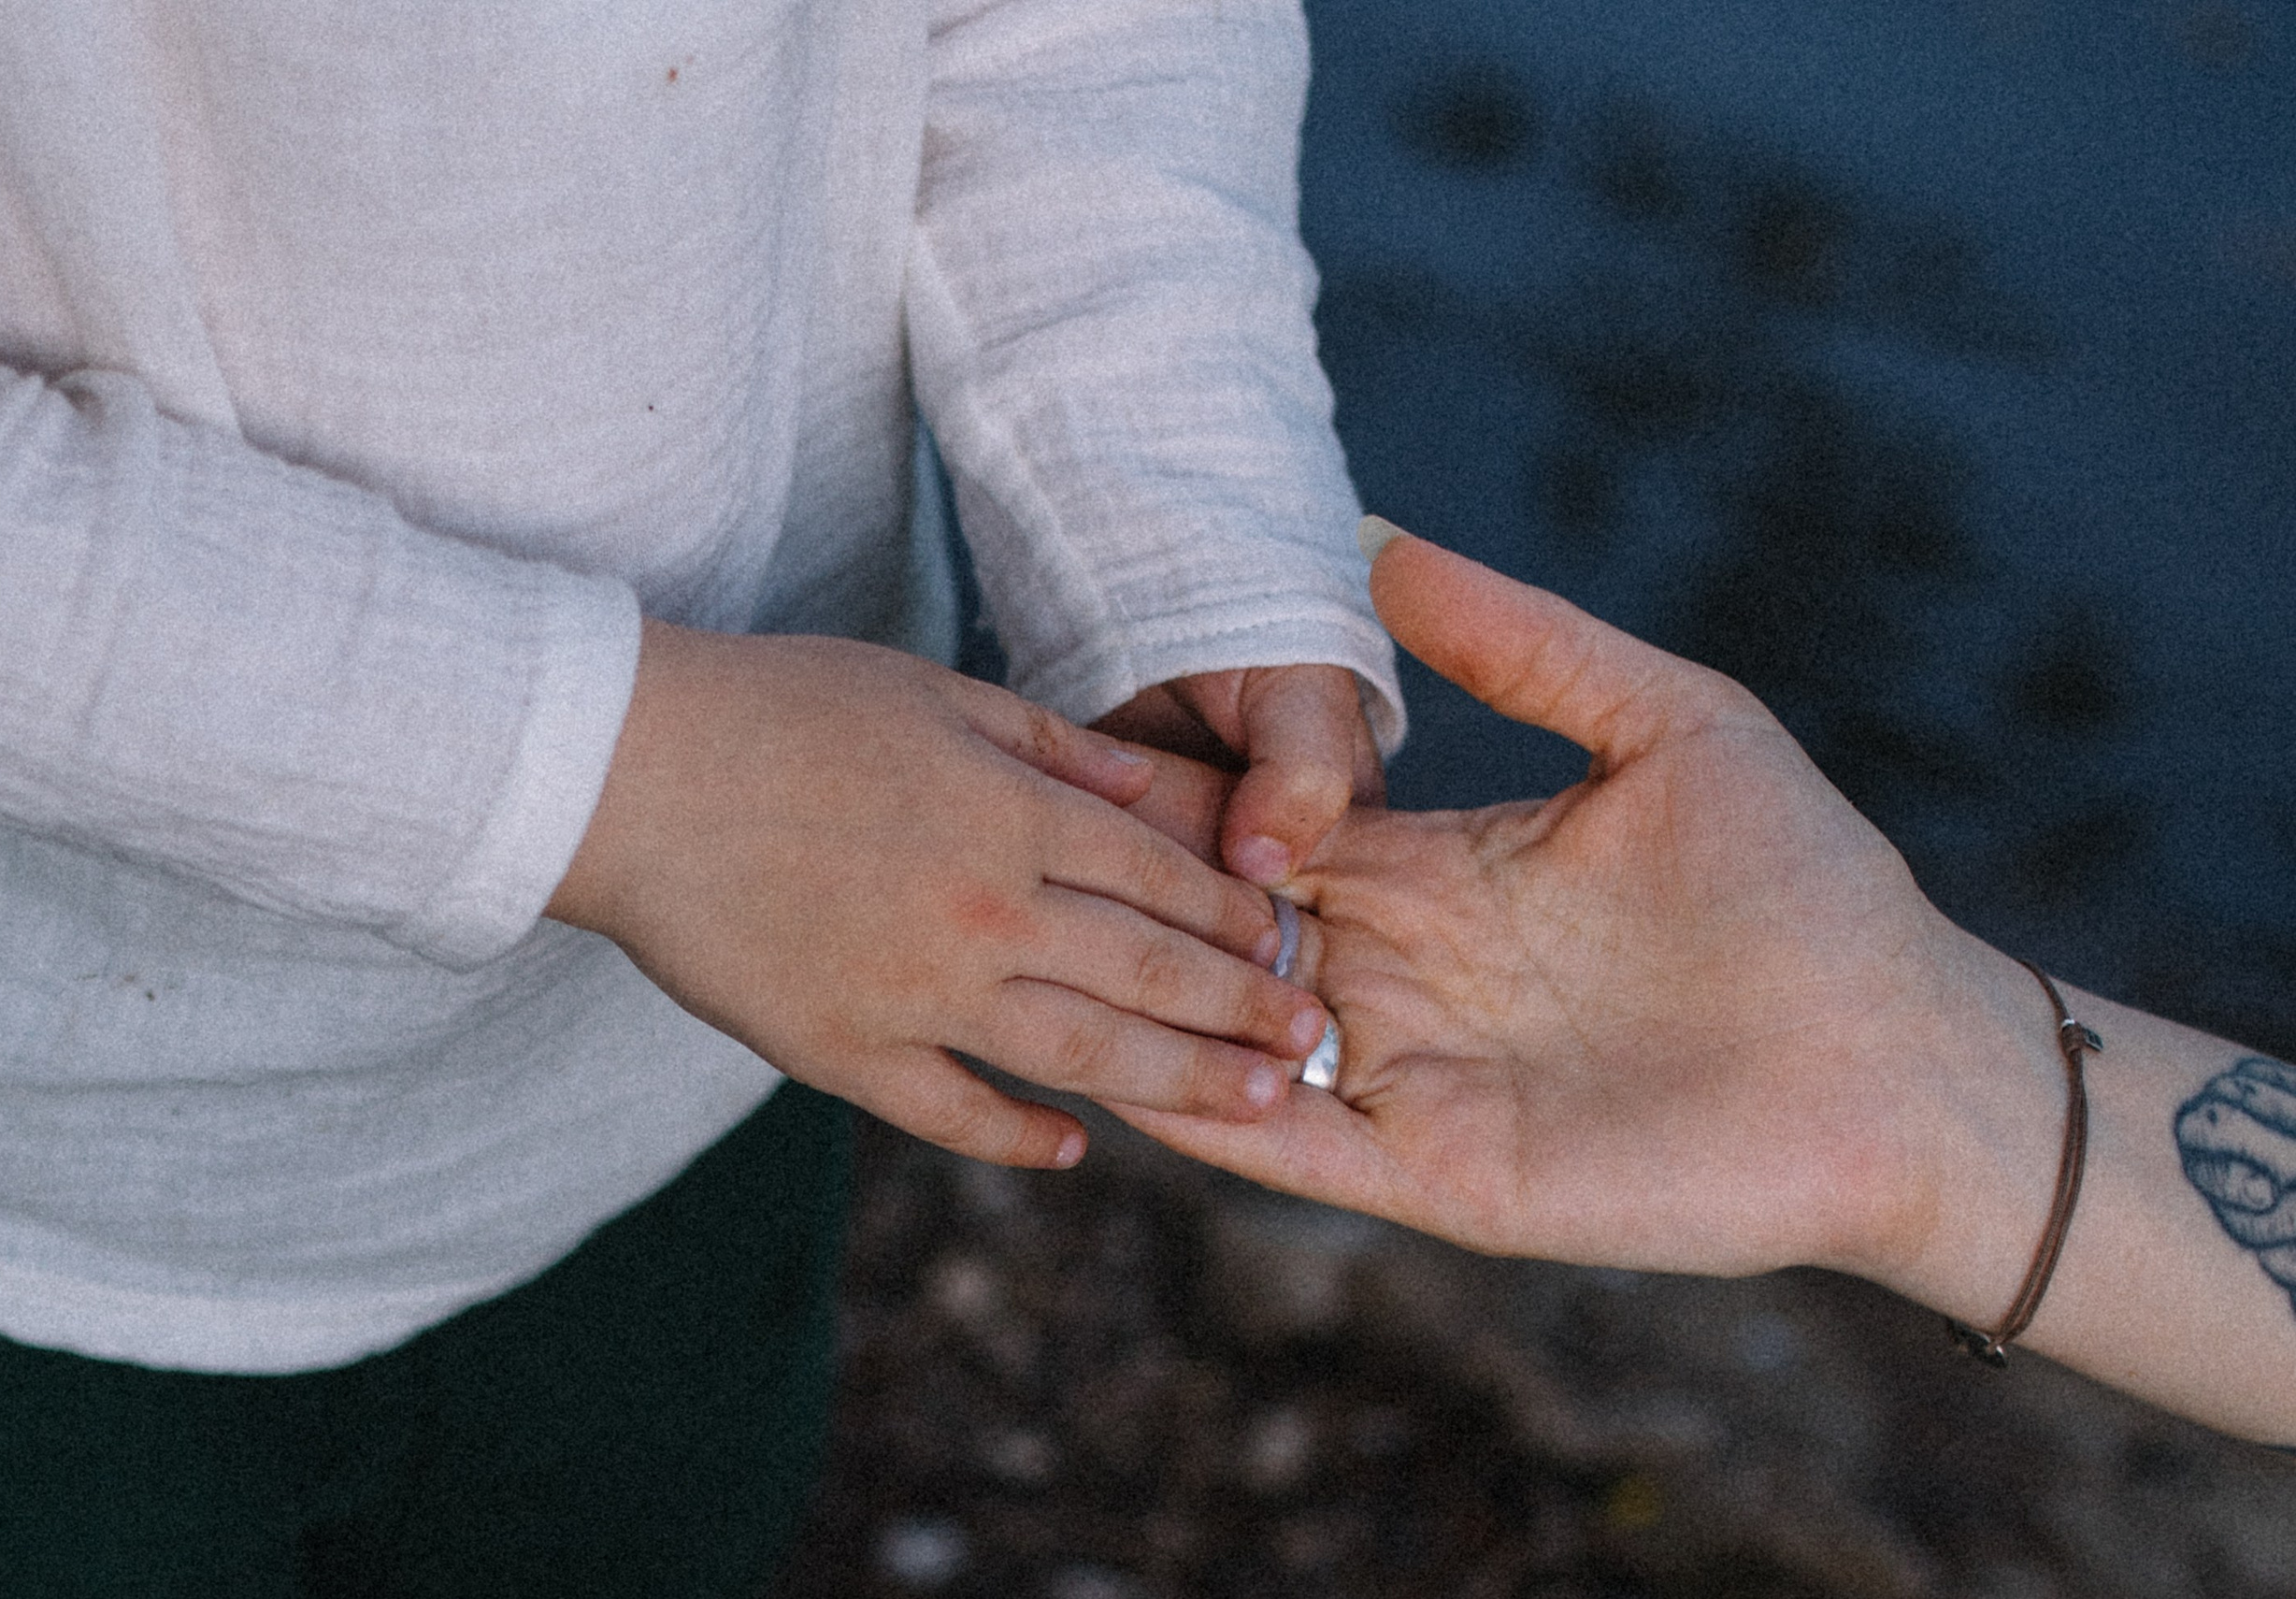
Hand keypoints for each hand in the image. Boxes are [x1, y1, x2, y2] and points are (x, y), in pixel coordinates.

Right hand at [547, 623, 1330, 1168]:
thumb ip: (1049, 744)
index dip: (1237, 915)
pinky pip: (950, 1110)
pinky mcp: (841, 1051)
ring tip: (1256, 1104)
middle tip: (1318, 1042)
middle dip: (1245, 1008)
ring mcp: (916, 992)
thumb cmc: (778, 707)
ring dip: (1179, 1082)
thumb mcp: (931, 692)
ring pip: (1079, 1053)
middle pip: (1148, 972)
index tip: (1292, 942)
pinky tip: (1070, 1147)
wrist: (631, 773)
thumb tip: (1147, 786)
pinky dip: (1015, 1135)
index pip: (1160, 876)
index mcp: (1010, 813)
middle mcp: (984, 911)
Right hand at [1118, 531, 2042, 1282]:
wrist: (1900, 1057)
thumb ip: (1525, 642)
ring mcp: (1413, 1076)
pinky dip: (1212, 1118)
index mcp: (1439, 870)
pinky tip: (1129, 1074)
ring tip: (1035, 959)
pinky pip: (1297, 1148)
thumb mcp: (1668, 723)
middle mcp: (1406, 971)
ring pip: (1237, 1040)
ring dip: (1152, 1005)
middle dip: (1134, 901)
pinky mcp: (1440, 1170)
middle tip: (1018, 852)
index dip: (1186, 795)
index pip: (1272, 830)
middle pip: (1230, 932)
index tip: (1088, 748)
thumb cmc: (1805, 885)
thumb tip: (1387, 538)